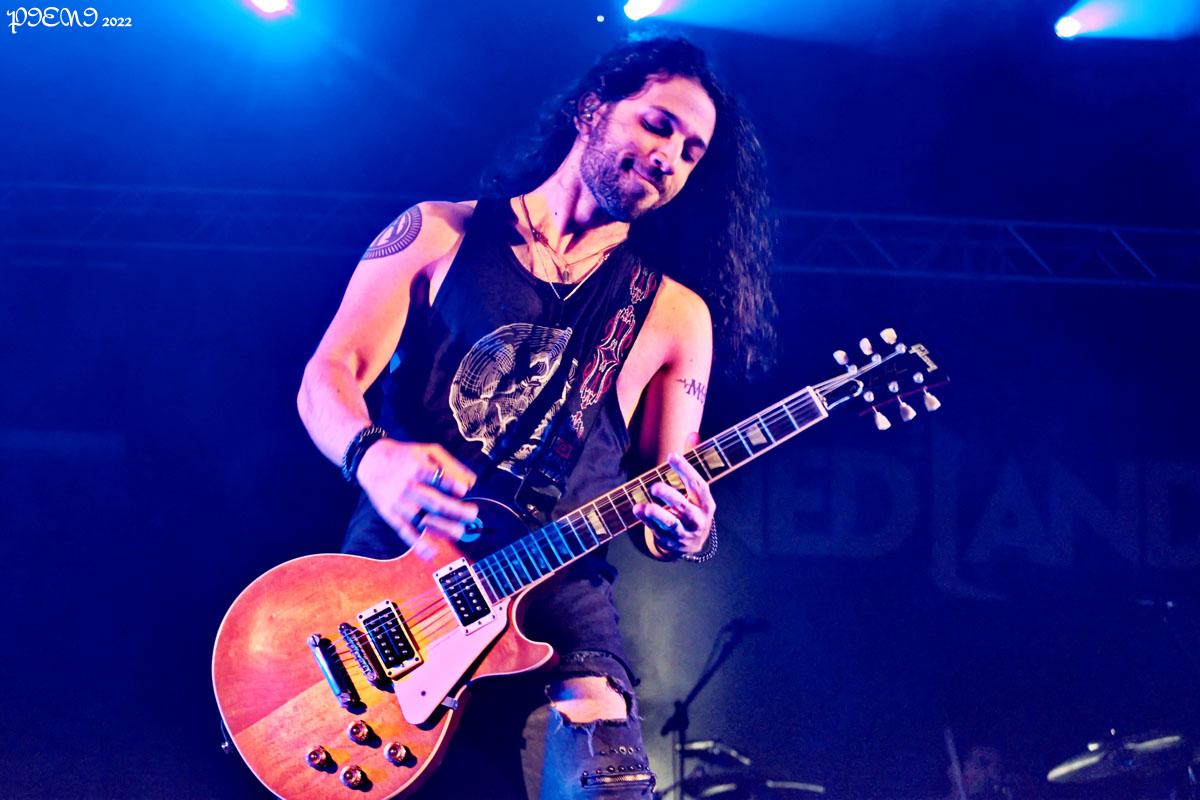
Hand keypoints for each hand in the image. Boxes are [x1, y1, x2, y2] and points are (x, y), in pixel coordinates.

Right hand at [355, 440, 477, 557]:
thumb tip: (472, 482)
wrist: (370, 461)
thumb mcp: (428, 450)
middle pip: (435, 503)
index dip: (453, 485)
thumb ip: (451, 464)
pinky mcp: (392, 515)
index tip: (463, 490)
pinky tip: (432, 552)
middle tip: (472, 515)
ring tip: (460, 532)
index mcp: (417, 467)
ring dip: (444, 530)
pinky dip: (419, 544)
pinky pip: (406, 532)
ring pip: (424, 520)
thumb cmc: (405, 456)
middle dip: (457, 511)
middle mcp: (408, 486)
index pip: (437, 478)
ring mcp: (400, 503)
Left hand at [632, 452, 715, 557]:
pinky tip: (637, 510)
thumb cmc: (692, 507)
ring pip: (671, 524)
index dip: (686, 470)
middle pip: (685, 508)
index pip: (698, 485)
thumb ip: (693, 461)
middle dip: (670, 497)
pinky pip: (657, 531)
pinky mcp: (670, 541)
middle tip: (654, 486)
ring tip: (643, 506)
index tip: (671, 455)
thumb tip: (693, 434)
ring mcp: (683, 532)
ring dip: (657, 514)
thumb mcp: (696, 489)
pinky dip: (646, 521)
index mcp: (706, 503)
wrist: (691, 544)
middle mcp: (697, 519)